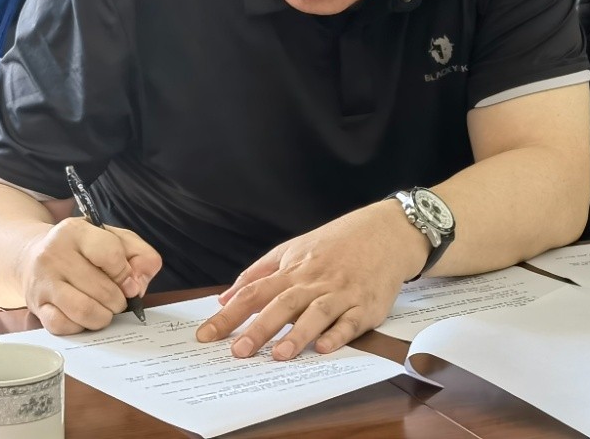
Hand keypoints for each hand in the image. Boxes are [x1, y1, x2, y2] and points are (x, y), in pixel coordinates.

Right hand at [18, 217, 161, 334]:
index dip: (126, 274)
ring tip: (104, 309)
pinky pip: (64, 326)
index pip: (111, 255)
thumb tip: (137, 286)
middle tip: (117, 299)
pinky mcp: (36, 306)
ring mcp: (43, 281)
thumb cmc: (81, 248)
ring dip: (103, 316)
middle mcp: (54, 254)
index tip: (128, 281)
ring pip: (84, 311)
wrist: (33, 254)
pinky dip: (80, 327)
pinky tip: (83, 316)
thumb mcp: (114, 238)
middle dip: (118, 300)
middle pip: (102, 289)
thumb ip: (140, 256)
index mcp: (75, 231)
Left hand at [195, 200, 427, 359]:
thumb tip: (225, 297)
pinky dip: (337, 335)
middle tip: (237, 351)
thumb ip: (258, 273)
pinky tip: (323, 348)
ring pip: (315, 313)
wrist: (384, 233)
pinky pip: (350, 322)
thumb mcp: (292, 249)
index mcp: (291, 269)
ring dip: (297, 334)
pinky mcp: (366, 306)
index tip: (206, 335)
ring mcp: (340, 293)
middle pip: (281, 304)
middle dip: (258, 328)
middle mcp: (313, 281)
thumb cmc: (334, 244)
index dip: (228, 314)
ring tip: (279, 355)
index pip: (253, 292)